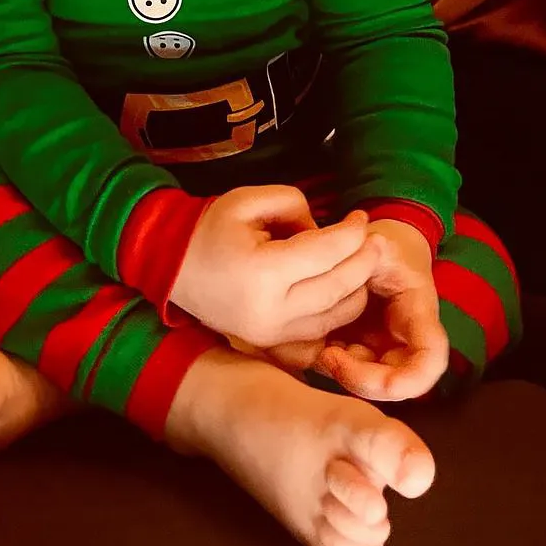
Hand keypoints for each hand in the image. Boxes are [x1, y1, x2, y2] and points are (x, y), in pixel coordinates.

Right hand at [170, 186, 380, 348]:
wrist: (171, 267)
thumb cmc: (209, 229)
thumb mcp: (248, 200)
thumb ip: (293, 205)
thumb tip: (326, 230)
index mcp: (263, 273)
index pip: (325, 253)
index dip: (351, 233)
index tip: (362, 217)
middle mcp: (271, 312)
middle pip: (339, 288)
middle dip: (363, 261)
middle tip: (374, 240)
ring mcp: (272, 335)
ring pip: (337, 317)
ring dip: (357, 288)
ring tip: (361, 262)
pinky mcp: (272, 345)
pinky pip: (321, 332)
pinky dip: (338, 311)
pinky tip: (342, 289)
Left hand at [314, 219, 448, 401]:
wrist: (378, 252)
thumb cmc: (383, 246)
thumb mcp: (380, 243)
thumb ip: (372, 251)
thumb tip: (372, 244)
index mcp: (419, 316)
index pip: (428, 362)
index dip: (404, 380)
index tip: (358, 358)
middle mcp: (405, 342)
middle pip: (394, 384)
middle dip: (359, 379)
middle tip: (327, 356)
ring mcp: (381, 349)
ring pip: (366, 382)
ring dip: (341, 371)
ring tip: (320, 348)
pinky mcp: (358, 350)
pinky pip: (344, 369)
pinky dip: (327, 361)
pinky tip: (312, 343)